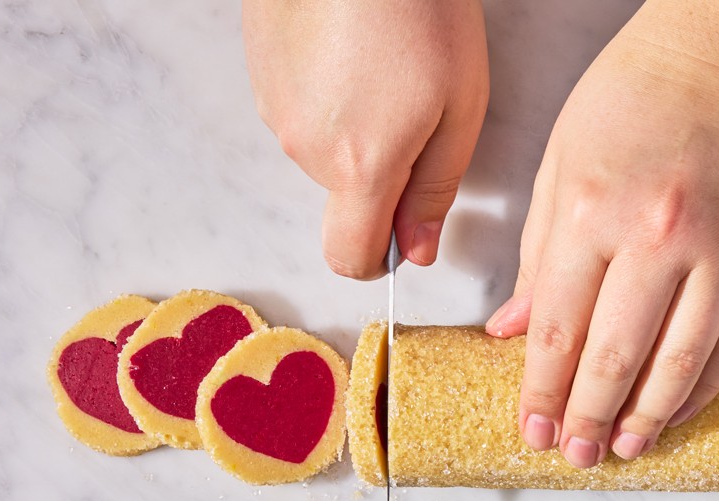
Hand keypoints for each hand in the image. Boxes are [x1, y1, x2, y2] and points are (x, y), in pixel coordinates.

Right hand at [243, 0, 488, 276]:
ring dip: (355, 134)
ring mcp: (274, 111)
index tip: (404, 235)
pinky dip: (329, 100)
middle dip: (381, 176)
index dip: (380, 258)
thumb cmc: (420, 12)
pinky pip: (301, 113)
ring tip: (385, 70)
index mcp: (360, 167)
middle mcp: (305, 151)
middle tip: (418, 111)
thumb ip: (436, 189)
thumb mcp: (459, 107)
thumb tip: (418, 251)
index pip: (350, 257)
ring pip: (323, 155)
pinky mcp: (258, 76)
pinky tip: (352, 53)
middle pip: (345, 201)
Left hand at [488, 0, 718, 467]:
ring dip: (648, 416)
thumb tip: (510, 332)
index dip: (542, 389)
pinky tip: (677, 410)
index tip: (531, 428)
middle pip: (616, 356)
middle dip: (589, 417)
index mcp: (592, 208)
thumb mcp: (561, 162)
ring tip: (626, 449)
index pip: (559, 328)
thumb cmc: (634, 93)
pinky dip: (704, 385)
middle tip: (574, 454)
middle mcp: (657, 234)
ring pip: (680, 361)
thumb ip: (538, 256)